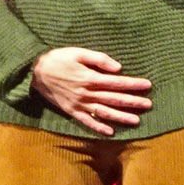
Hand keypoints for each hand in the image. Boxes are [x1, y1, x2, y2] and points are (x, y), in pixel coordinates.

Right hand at [31, 46, 151, 135]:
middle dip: (132, 102)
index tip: (147, 85)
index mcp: (89, 78)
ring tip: (136, 120)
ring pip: (104, 112)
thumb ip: (99, 59)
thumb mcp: (77, 52)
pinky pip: (87, 122)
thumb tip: (118, 68)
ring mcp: (79, 104)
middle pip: (114, 99)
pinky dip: (98, 128)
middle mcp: (86, 93)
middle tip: (149, 104)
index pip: (117, 82)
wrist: (34, 72)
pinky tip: (110, 132)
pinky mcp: (71, 111)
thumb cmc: (57, 59)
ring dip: (121, 117)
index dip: (133, 84)